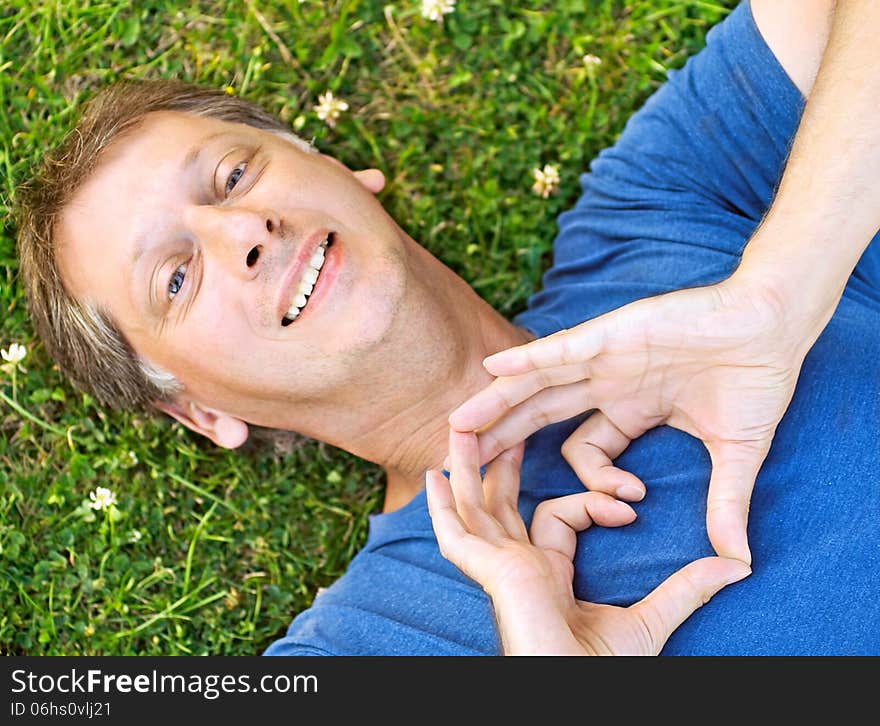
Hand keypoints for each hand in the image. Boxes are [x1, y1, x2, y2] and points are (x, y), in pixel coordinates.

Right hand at [426, 429, 750, 654]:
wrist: (579, 690)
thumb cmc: (606, 672)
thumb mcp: (651, 619)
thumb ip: (685, 589)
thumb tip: (736, 566)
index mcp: (548, 575)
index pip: (558, 517)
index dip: (594, 503)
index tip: (631, 506)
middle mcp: (518, 566)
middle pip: (503, 501)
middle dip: (501, 461)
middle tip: (502, 423)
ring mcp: (500, 568)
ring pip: (476, 506)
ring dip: (468, 464)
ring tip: (458, 425)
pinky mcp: (490, 572)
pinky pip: (457, 535)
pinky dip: (442, 507)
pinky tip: (433, 478)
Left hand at [449, 275, 813, 563]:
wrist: (773, 327)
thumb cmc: (756, 380)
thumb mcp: (733, 450)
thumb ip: (723, 501)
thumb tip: (736, 559)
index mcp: (630, 408)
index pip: (585, 449)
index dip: (596, 478)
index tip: (634, 497)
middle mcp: (608, 382)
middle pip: (539, 413)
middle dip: (502, 436)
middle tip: (462, 461)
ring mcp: (606, 357)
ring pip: (537, 383)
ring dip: (497, 401)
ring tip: (458, 422)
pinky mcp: (613, 333)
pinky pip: (562, 349)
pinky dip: (528, 357)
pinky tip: (495, 367)